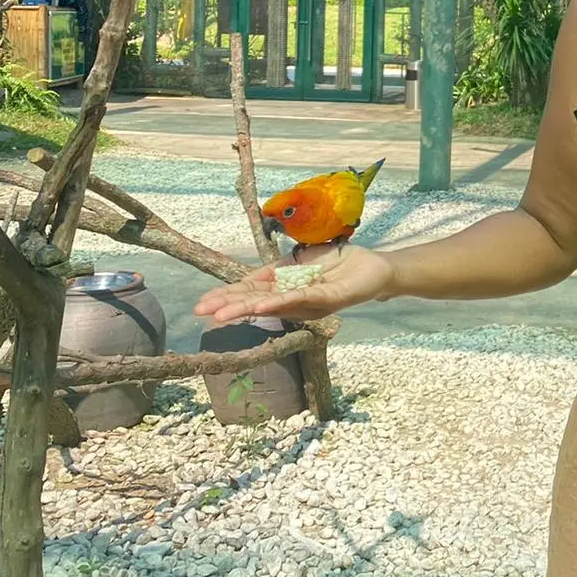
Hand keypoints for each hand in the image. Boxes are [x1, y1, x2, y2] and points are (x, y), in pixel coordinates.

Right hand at [193, 243, 394, 324]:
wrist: (375, 268)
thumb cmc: (339, 263)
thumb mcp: (302, 261)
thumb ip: (280, 269)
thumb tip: (253, 273)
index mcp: (286, 287)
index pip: (252, 292)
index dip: (228, 296)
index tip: (203, 302)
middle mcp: (295, 298)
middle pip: (257, 302)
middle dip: (229, 306)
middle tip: (201, 313)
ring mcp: (310, 301)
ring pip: (273, 305)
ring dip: (247, 309)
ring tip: (221, 315)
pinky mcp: (329, 298)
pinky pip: (301, 299)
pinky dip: (280, 303)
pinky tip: (261, 306)